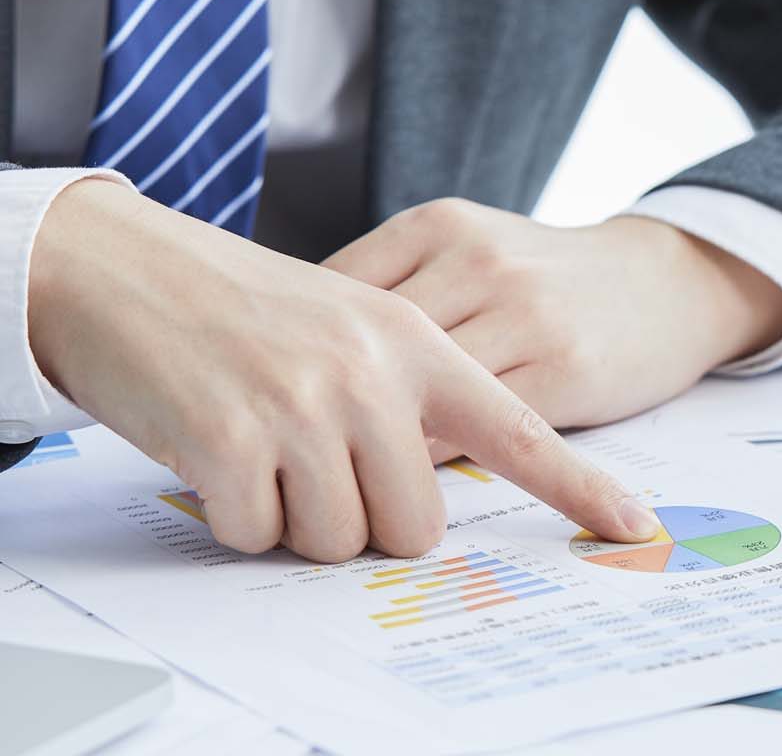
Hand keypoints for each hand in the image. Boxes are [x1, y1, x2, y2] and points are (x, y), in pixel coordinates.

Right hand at [28, 180, 660, 561]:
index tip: (633, 526)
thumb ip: (409, 389)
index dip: (577, 488)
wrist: (124, 266)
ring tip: (260, 447)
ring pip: (334, 540)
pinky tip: (215, 451)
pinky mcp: (231, 439)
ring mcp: (304, 404)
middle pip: (412, 525)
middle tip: (315, 467)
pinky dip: (233, 514)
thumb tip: (435, 482)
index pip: (517, 433)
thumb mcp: (351, 321)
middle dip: (363, 520)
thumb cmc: (243, 306)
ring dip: (292, 518)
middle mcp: (372, 373)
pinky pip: (258, 535)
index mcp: (415, 343)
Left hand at [322, 200, 781, 461]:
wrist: (669, 282)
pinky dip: (427, 462)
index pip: (329, 293)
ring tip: (329, 480)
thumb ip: (390, 290)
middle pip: (363, 349)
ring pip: (413, 398)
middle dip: (319, 407)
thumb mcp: (465, 253)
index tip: (271, 391)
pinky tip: (403, 480)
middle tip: (283, 451)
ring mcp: (522, 315)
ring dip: (367, 448)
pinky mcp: (562, 370)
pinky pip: (472, 431)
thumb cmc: (548, 281)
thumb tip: (286, 357)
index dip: (294, 352)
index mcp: (436, 227)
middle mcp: (476, 262)